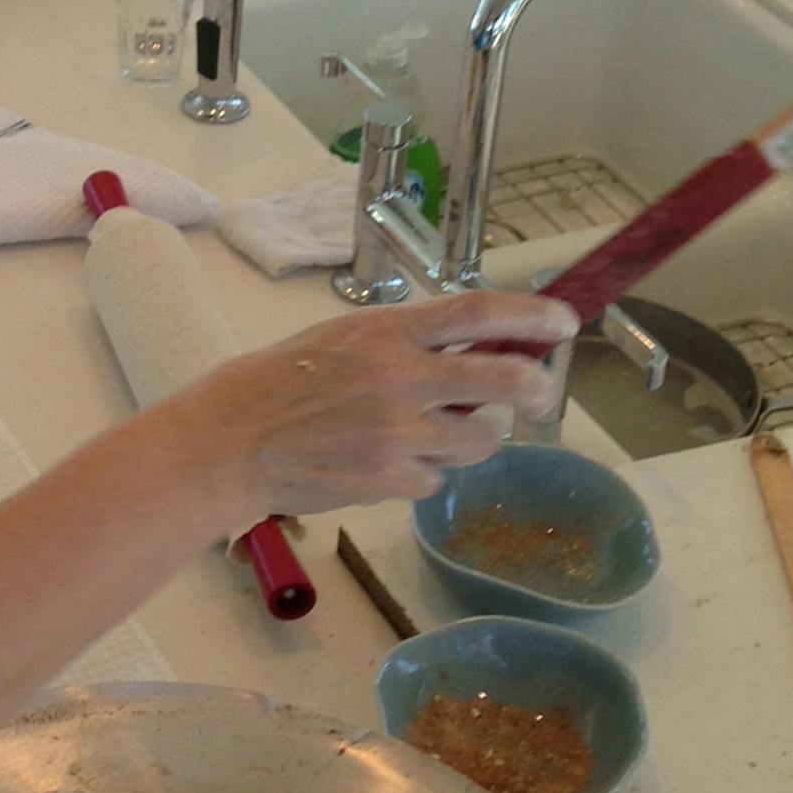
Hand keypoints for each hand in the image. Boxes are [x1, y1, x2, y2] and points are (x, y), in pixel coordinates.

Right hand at [171, 294, 578, 517]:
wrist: (230, 441)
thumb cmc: (278, 382)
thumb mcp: (343, 339)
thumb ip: (407, 343)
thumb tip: (477, 351)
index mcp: (387, 333)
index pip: (478, 313)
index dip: (531, 316)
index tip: (562, 323)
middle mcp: (401, 379)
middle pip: (504, 380)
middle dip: (537, 388)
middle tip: (542, 394)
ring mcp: (398, 433)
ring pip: (480, 440)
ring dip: (469, 437)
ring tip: (428, 433)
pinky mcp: (390, 479)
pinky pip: (436, 477)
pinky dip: (422, 471)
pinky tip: (383, 461)